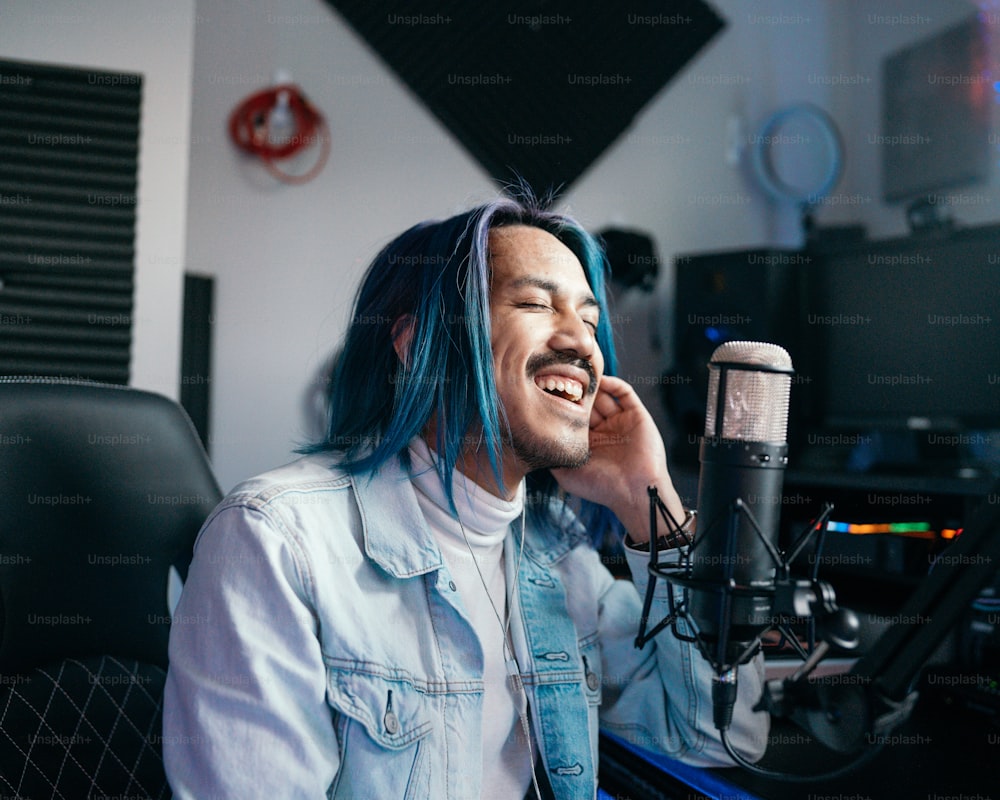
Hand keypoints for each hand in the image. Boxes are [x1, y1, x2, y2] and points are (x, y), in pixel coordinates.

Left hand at [551, 375, 684, 542]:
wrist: (634, 492)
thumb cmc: (601, 487)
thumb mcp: (566, 474)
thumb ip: (552, 457)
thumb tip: (533, 442)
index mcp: (588, 442)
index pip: (572, 415)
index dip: (561, 404)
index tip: (547, 392)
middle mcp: (604, 430)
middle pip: (587, 402)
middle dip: (575, 391)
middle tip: (562, 377)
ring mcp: (620, 421)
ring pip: (604, 394)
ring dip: (592, 384)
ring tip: (579, 375)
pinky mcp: (637, 415)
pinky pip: (625, 393)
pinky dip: (613, 383)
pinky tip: (600, 380)